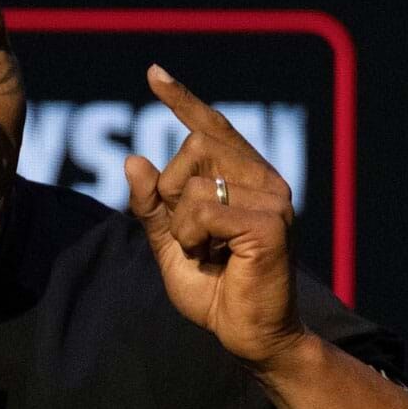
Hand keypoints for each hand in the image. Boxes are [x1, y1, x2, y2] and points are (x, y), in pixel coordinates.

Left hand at [124, 64, 305, 369]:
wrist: (249, 334)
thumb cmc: (215, 288)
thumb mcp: (170, 243)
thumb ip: (152, 205)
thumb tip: (134, 159)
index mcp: (246, 177)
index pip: (211, 127)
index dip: (182, 100)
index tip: (153, 73)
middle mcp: (265, 179)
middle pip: (193, 147)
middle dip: (172, 191)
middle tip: (192, 235)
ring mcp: (273, 198)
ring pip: (193, 184)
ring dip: (182, 225)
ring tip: (207, 253)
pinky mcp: (271, 223)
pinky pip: (203, 210)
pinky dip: (192, 236)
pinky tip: (212, 257)